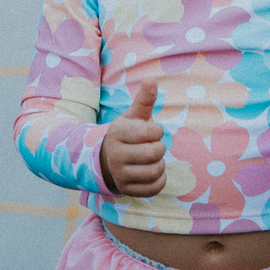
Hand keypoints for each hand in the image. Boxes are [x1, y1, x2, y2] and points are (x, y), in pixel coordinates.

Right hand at [100, 79, 166, 196]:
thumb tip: (151, 79)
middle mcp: (115, 155)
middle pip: (155, 152)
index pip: (151, 132)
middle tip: (152, 146)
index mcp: (118, 133)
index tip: (150, 131)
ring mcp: (120, 174)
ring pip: (155, 171)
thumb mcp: (134, 116)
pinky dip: (159, 179)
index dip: (157, 131)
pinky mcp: (127, 190)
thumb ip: (144, 99)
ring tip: (151, 159)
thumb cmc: (128, 133)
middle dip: (160, 147)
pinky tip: (151, 172)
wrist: (109, 159)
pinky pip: (154, 188)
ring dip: (160, 164)